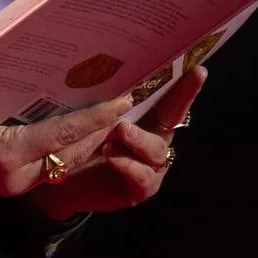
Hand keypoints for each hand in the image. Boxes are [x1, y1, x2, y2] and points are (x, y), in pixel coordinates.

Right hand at [0, 91, 136, 196]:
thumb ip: (11, 100)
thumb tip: (49, 78)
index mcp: (7, 155)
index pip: (64, 135)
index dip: (97, 117)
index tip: (124, 100)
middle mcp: (16, 176)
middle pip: (72, 153)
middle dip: (100, 130)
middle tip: (125, 101)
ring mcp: (13, 183)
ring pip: (64, 162)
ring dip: (87, 140)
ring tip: (111, 113)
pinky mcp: (8, 182)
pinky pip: (47, 164)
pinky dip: (64, 147)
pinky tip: (75, 128)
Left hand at [26, 64, 207, 219]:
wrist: (59, 183)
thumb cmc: (76, 143)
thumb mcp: (87, 119)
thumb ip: (103, 105)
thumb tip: (118, 83)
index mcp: (143, 116)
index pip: (166, 97)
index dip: (184, 85)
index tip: (197, 69)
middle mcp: (153, 138)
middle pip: (172, 118)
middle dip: (178, 101)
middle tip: (166, 86)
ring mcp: (150, 165)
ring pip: (156, 149)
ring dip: (139, 138)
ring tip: (120, 131)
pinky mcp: (141, 188)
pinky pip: (143, 176)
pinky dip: (128, 164)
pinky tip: (112, 156)